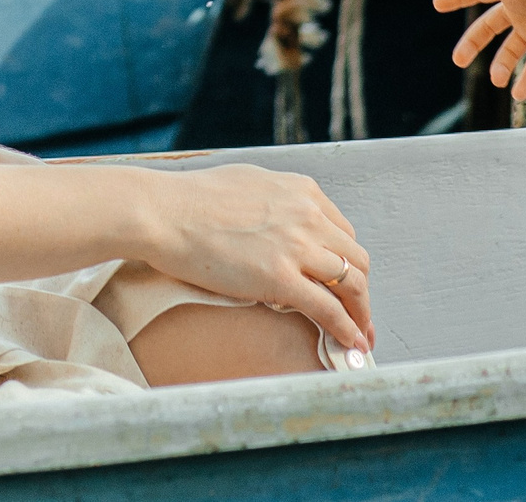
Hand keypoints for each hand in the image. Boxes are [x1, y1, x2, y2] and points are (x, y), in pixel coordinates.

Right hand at [127, 163, 372, 355]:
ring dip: (360, 313)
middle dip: (361, 291)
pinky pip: (328, 308)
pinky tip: (349, 342)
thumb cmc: (191, 199)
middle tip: (359, 314)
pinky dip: (346, 328)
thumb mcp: (249, 183)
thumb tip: (279, 221)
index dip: (347, 262)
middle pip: (356, 258)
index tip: (345, 283)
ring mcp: (296, 246)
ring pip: (351, 284)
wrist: (164, 212)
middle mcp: (308, 215)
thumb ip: (275, 201)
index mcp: (302, 191)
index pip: (343, 232)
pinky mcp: (280, 277)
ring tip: (360, 336)